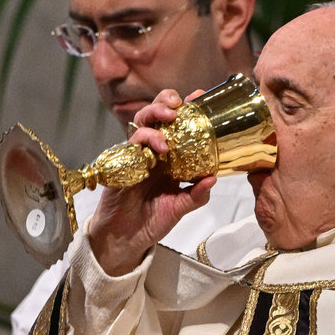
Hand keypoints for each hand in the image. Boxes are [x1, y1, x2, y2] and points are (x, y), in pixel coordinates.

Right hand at [88, 89, 215, 275]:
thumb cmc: (152, 220)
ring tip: (168, 120)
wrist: (126, 238)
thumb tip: (213, 178)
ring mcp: (136, 155)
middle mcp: (152, 152)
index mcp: (170, 157)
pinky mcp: (121, 164)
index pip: (178, 125)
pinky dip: (144, 141)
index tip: (199, 96)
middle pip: (156, 115)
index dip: (187, 108)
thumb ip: (197, 195)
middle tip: (178, 104)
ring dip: (154, 116)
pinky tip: (157, 148)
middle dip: (165, 102)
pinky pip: (130, 144)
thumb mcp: (180, 208)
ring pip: (141, 123)